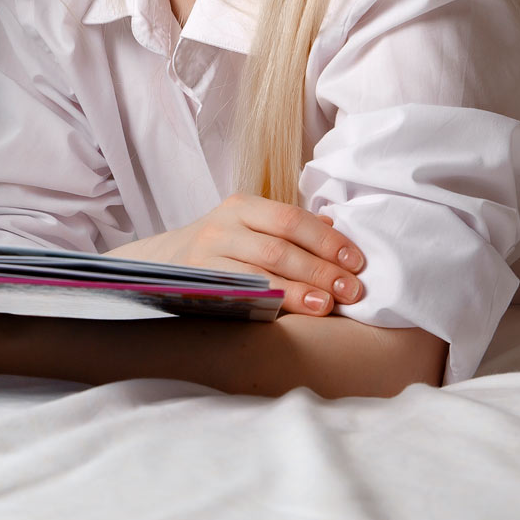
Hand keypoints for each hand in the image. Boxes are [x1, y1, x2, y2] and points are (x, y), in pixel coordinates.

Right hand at [111, 193, 365, 314]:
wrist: (163, 264)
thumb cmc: (223, 246)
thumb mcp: (252, 226)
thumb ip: (291, 227)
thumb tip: (338, 225)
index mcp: (242, 206)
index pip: (291, 219)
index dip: (327, 240)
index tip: (356, 261)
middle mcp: (222, 227)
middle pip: (280, 247)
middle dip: (321, 269)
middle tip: (352, 289)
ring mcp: (207, 257)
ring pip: (260, 273)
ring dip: (300, 291)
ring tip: (329, 305)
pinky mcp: (200, 285)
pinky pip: (240, 296)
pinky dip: (270, 304)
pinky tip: (293, 313)